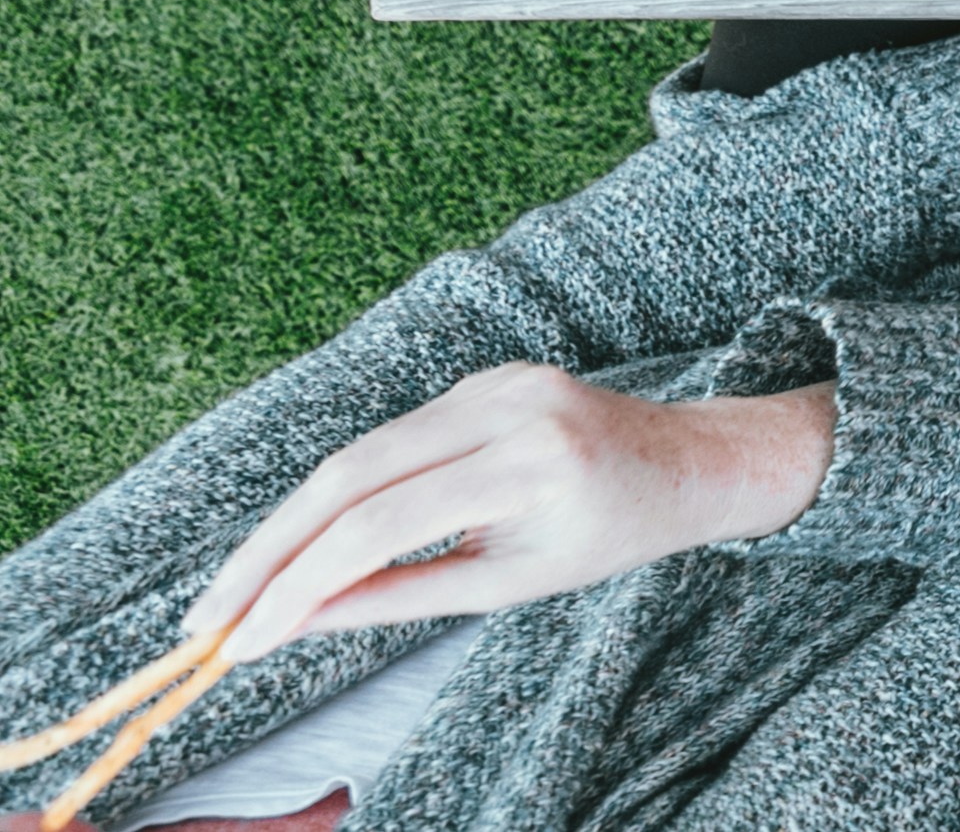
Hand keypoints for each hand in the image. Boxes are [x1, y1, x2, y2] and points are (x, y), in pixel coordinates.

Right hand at [180, 365, 831, 656]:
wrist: (695, 460)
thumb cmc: (613, 534)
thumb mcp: (510, 584)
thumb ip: (398, 597)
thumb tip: (290, 622)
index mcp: (529, 464)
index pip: (380, 525)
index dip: (296, 583)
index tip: (239, 640)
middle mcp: (508, 406)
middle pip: (351, 473)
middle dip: (267, 549)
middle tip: (205, 616)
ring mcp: (496, 380)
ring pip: (361, 451)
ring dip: (290, 521)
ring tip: (236, 590)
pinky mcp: (486, 376)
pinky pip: (394, 436)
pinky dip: (341, 489)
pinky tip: (302, 540)